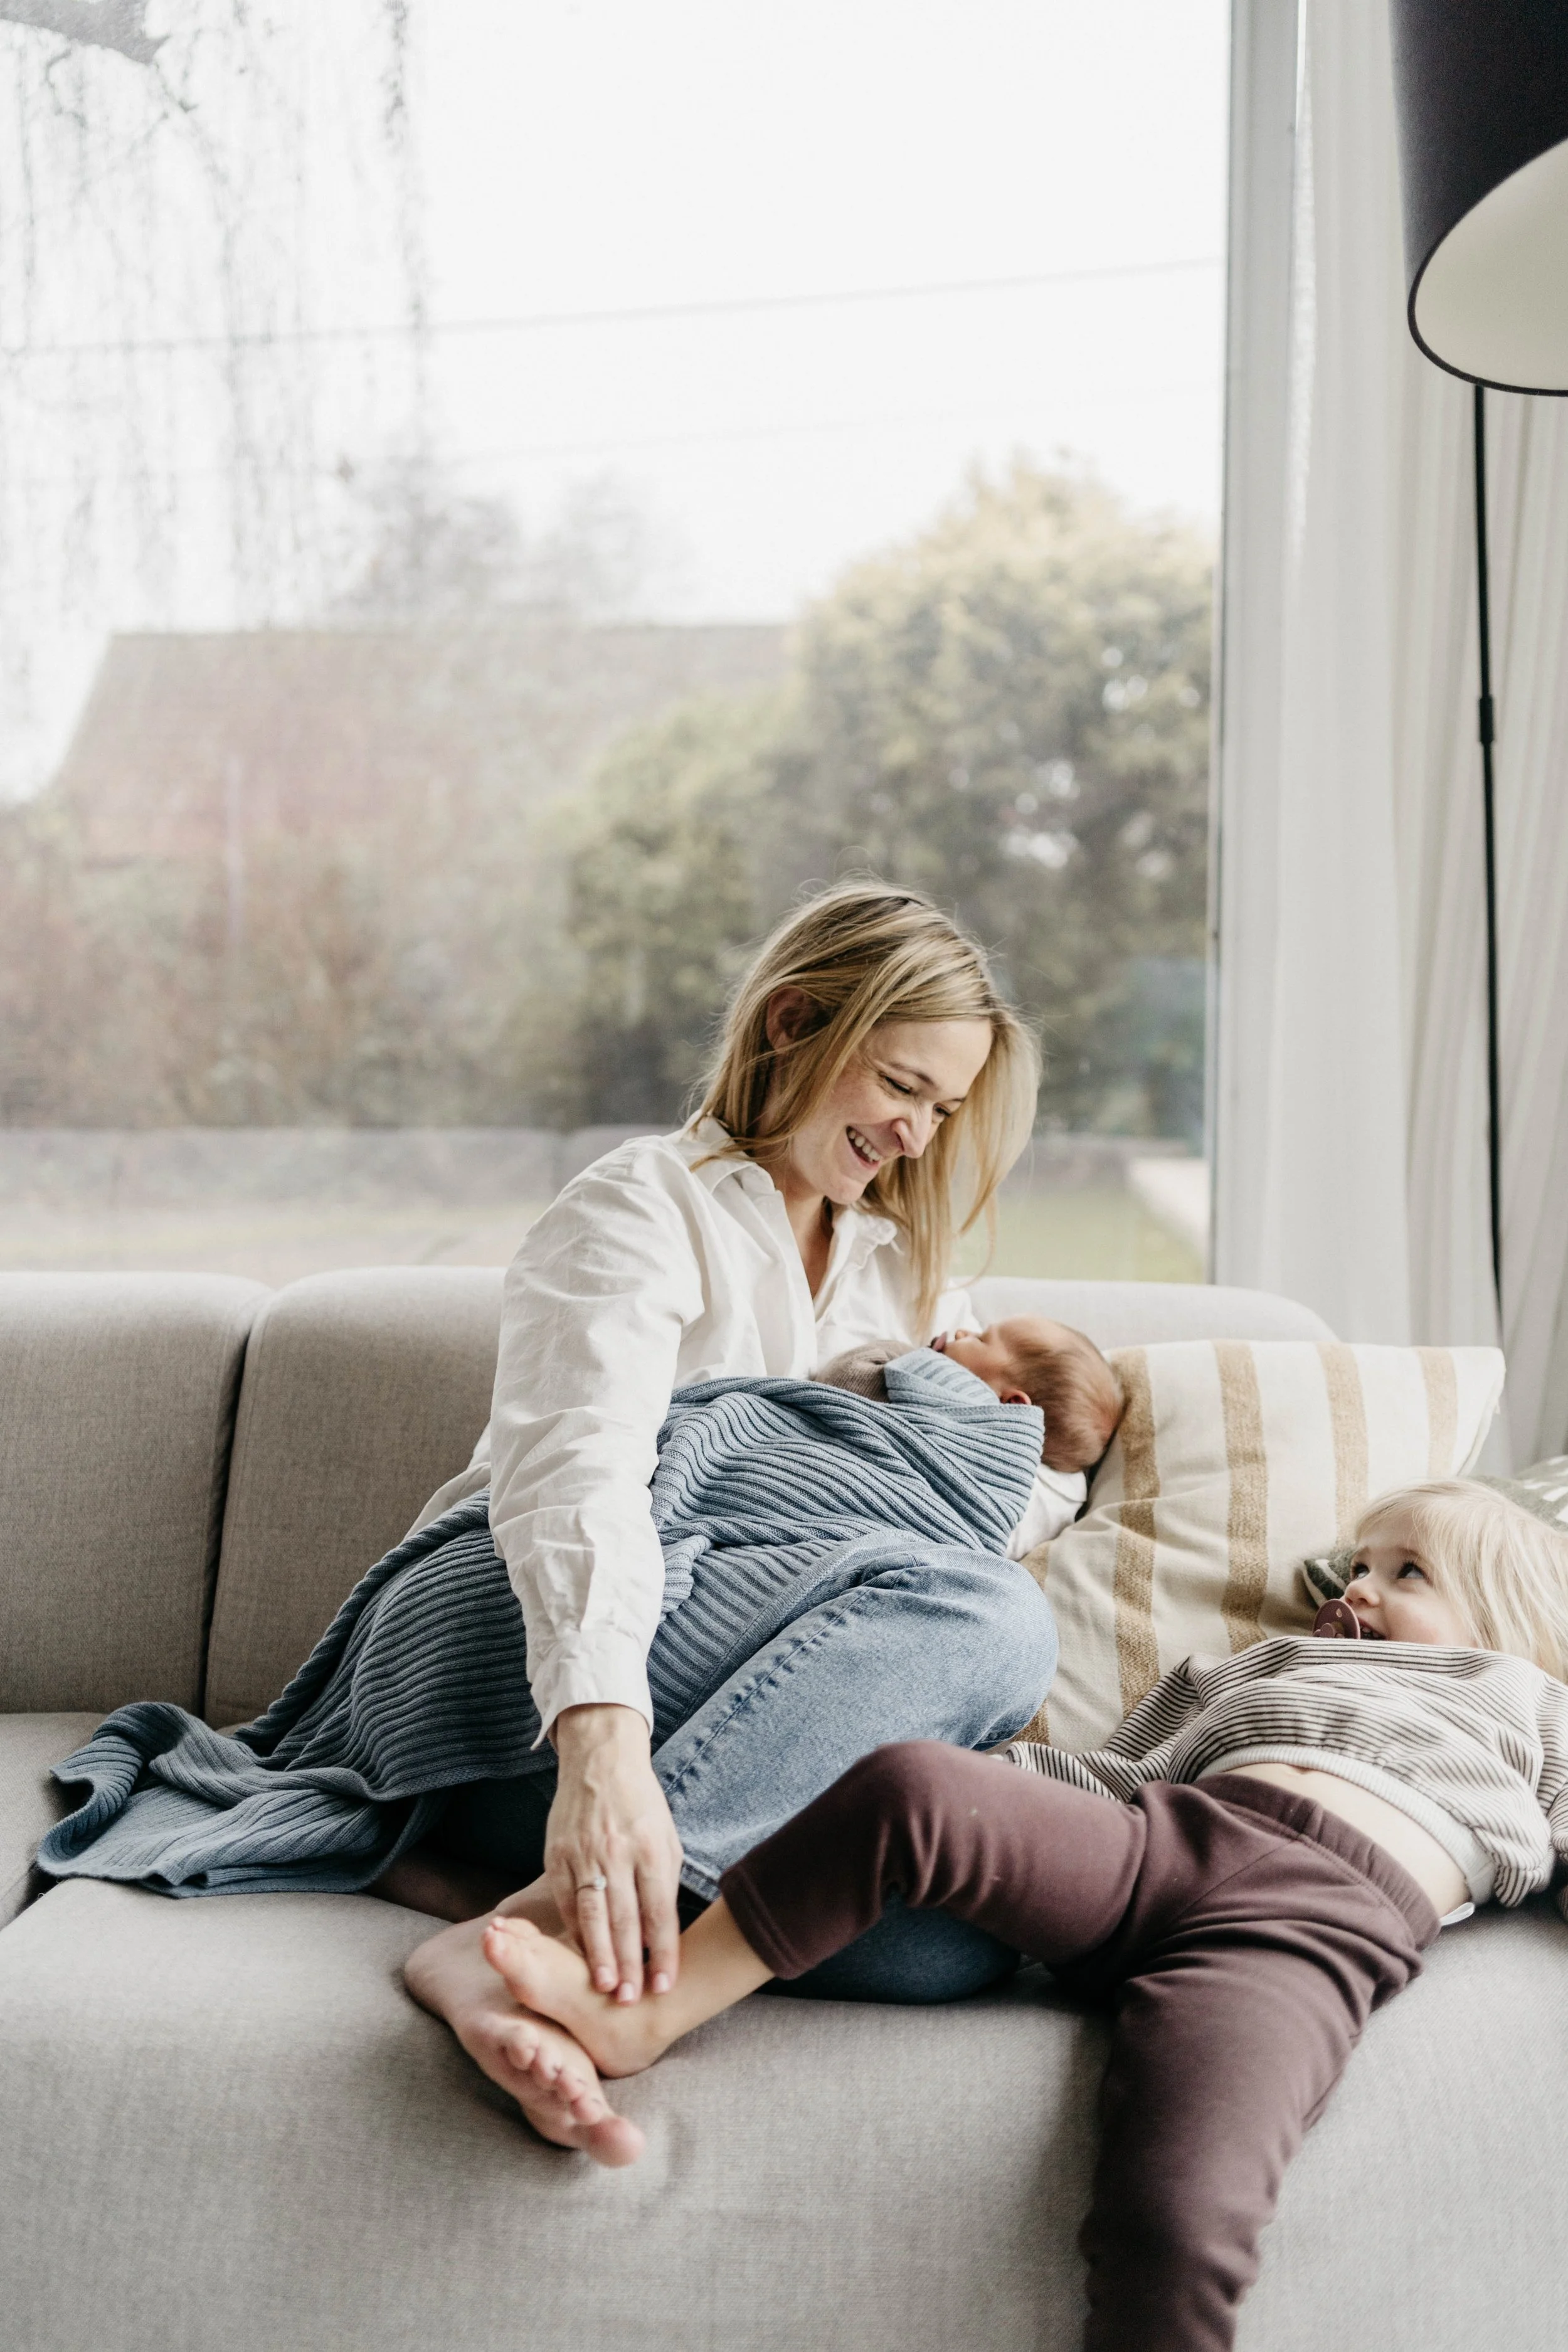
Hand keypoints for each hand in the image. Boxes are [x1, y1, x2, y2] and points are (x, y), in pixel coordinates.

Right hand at [545, 1704, 683, 2002]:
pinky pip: (565, 1902)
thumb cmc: (642, 1808)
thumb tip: (659, 1939)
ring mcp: (583, 1854)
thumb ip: (663, 1886)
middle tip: (630, 2000)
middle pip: (624, 1919)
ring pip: (590, 1915)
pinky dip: (574, 1931)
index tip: (665, 1986)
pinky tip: (581, 1956)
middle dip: (628, 1964)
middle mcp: (616, 1853)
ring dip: (598, 1955)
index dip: (663, 1952)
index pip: (659, 1911)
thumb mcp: (665, 1839)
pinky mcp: (556, 1856)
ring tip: (604, 1988)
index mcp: (651, 1848)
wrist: (601, 1761)